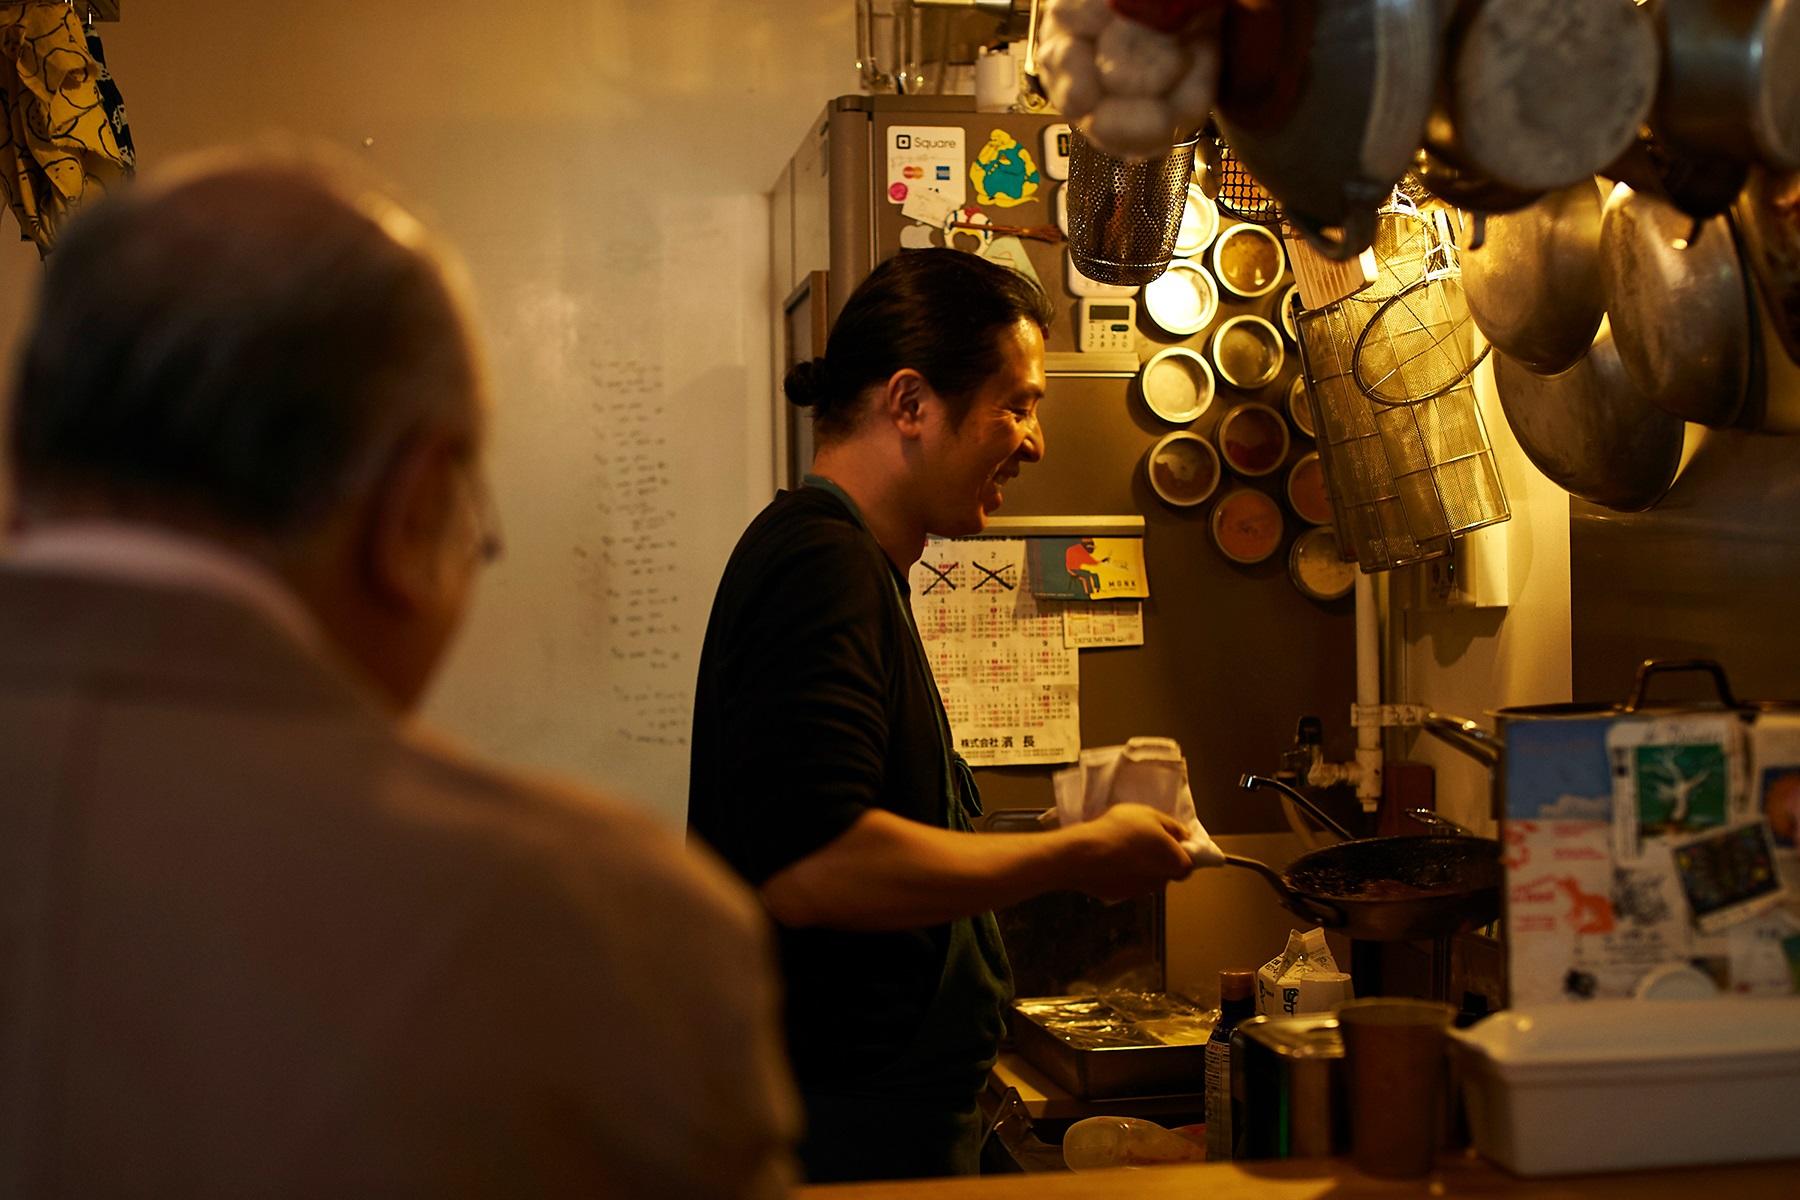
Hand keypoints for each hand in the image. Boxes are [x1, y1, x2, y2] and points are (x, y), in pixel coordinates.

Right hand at [1069, 803, 1195, 901]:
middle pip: (1166, 872)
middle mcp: (1161, 882)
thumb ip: (1173, 827)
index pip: (1188, 865)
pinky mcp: (1120, 897)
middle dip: (1159, 860)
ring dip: (1140, 868)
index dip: (1181, 853)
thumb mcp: (1151, 815)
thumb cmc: (1123, 830)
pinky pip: (1127, 883)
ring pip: (1146, 879)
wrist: (1086, 854)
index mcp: (1175, 862)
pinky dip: (1123, 875)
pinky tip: (1109, 861)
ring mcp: (1140, 892)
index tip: (1167, 841)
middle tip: (1142, 841)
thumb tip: (1185, 837)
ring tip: (1122, 850)